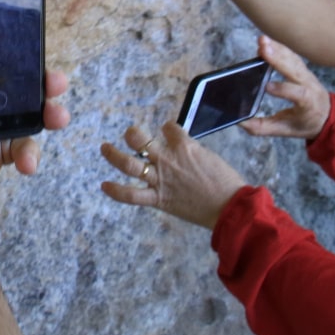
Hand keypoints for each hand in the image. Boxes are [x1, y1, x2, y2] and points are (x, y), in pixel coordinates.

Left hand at [0, 4, 70, 219]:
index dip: (5, 50)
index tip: (27, 46)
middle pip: (11, 83)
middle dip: (38, 83)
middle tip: (56, 82)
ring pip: (25, 113)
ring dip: (46, 115)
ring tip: (58, 118)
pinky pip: (25, 144)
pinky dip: (30, 152)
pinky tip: (26, 161)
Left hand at [99, 121, 244, 229]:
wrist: (230, 207)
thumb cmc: (226, 183)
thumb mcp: (211, 157)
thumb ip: (193, 152)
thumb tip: (185, 151)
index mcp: (185, 145)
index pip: (168, 127)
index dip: (167, 128)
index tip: (168, 131)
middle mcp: (168, 159)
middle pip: (141, 140)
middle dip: (132, 134)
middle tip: (130, 134)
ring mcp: (161, 179)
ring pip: (129, 164)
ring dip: (114, 155)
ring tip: (105, 148)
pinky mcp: (159, 199)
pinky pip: (132, 195)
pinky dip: (116, 191)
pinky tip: (104, 185)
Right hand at [241, 35, 330, 140]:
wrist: (327, 113)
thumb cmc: (306, 122)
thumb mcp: (286, 130)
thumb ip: (263, 127)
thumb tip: (241, 123)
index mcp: (308, 103)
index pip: (298, 94)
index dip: (283, 89)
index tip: (266, 86)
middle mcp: (309, 84)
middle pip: (294, 69)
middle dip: (278, 58)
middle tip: (263, 48)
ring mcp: (306, 73)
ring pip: (292, 58)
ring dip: (277, 48)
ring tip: (262, 41)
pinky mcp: (301, 67)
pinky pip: (291, 54)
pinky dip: (279, 47)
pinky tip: (267, 41)